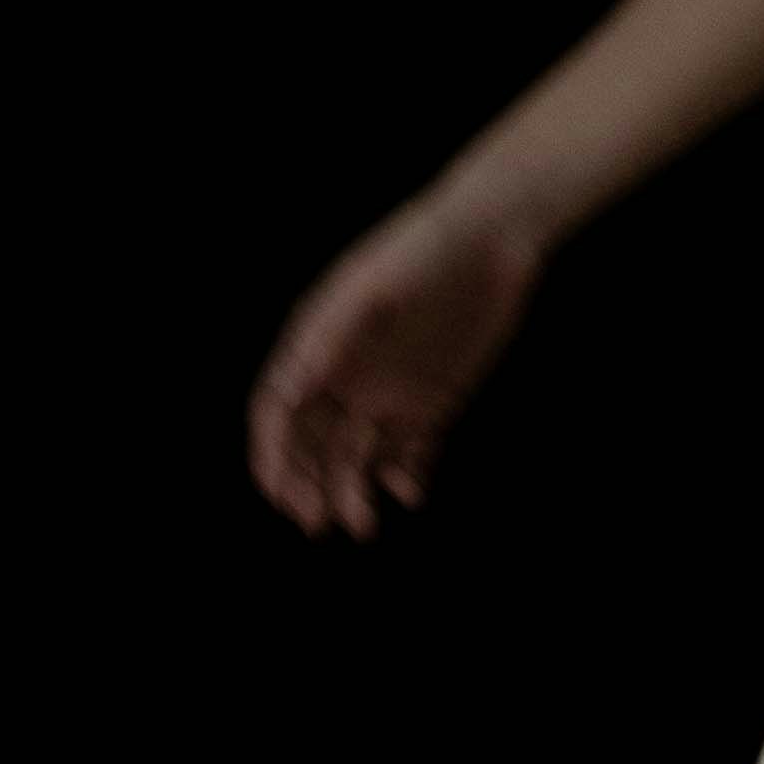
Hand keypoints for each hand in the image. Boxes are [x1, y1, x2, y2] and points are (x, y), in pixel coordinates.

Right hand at [248, 189, 540, 537]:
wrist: (491, 238)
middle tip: (315, 523)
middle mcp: (346, 375)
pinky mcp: (431, 402)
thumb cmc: (421, 252)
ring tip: (361, 525)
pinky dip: (405, 479)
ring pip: (357, 458)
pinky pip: (410, 454)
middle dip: (307, 486)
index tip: (277, 494)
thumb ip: (330, 339)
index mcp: (318, 346)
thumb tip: (292, 389)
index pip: (280, 412)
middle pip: (312, 445)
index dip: (272, 456)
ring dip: (352, 493)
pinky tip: (409, 493)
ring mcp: (388, 391)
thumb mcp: (370, 290)